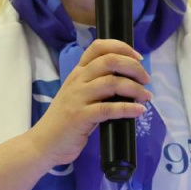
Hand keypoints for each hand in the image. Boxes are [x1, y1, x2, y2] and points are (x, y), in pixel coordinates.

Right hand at [28, 39, 150, 168]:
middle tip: (146, 79)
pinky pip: (108, 109)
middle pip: (110, 61)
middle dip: (133, 67)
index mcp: (78, 73)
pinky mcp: (81, 117)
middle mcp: (78, 81)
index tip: (137, 57)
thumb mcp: (78, 95)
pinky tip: (139, 110)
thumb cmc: (65, 120)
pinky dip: (127, 108)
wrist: (44, 143)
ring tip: (146, 97)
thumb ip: (96, 85)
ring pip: (112, 83)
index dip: (121, 47)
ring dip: (135, 88)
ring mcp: (78, 98)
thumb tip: (128, 82)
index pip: (98, 47)